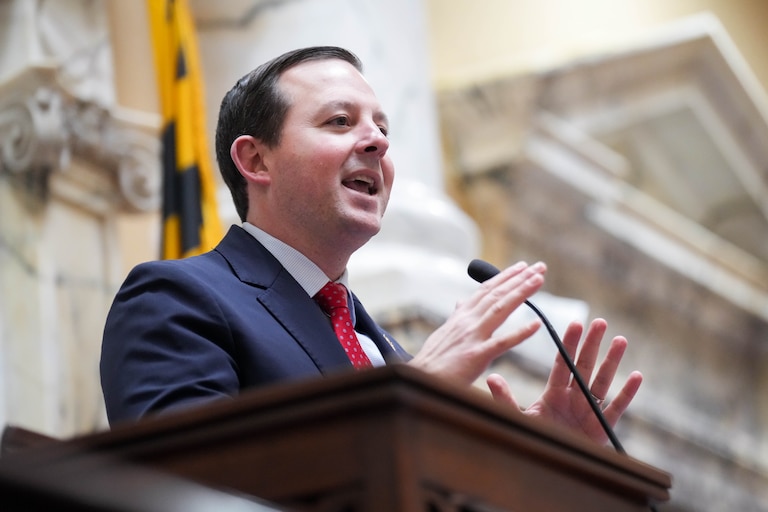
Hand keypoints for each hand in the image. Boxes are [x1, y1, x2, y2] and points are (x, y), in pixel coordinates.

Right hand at [409, 261, 546, 384]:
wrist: (418, 380)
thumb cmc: (432, 361)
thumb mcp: (443, 333)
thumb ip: (456, 317)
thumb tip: (461, 302)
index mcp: (461, 316)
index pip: (486, 290)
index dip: (505, 276)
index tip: (522, 266)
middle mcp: (467, 321)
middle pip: (497, 294)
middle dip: (520, 278)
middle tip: (539, 267)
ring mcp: (472, 337)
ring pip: (501, 309)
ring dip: (521, 293)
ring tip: (538, 280)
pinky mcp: (476, 356)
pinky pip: (502, 343)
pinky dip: (520, 333)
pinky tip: (537, 325)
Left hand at [486, 318, 642, 444]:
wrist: (549, 470)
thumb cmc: (534, 442)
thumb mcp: (518, 419)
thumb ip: (505, 398)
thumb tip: (491, 377)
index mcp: (553, 394)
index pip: (562, 363)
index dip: (569, 344)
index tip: (575, 324)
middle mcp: (573, 398)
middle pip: (584, 366)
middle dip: (592, 344)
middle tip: (600, 322)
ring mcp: (588, 411)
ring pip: (603, 381)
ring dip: (612, 362)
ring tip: (621, 340)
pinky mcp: (601, 427)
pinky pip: (616, 408)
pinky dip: (627, 393)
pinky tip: (636, 376)